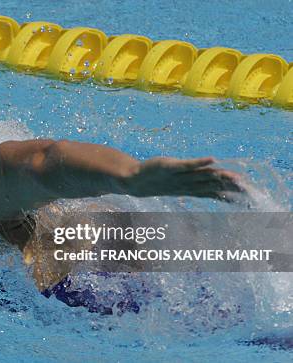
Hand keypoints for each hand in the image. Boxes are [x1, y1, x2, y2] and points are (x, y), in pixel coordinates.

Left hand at [126, 157, 244, 201]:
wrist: (135, 181)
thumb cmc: (159, 182)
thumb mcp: (180, 186)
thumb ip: (199, 186)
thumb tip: (215, 188)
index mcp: (191, 189)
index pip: (215, 192)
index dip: (231, 194)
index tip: (249, 196)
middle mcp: (187, 184)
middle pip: (212, 185)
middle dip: (230, 187)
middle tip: (249, 189)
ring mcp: (179, 176)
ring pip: (202, 176)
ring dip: (219, 176)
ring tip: (236, 176)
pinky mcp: (170, 166)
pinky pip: (185, 164)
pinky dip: (198, 162)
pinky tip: (212, 159)